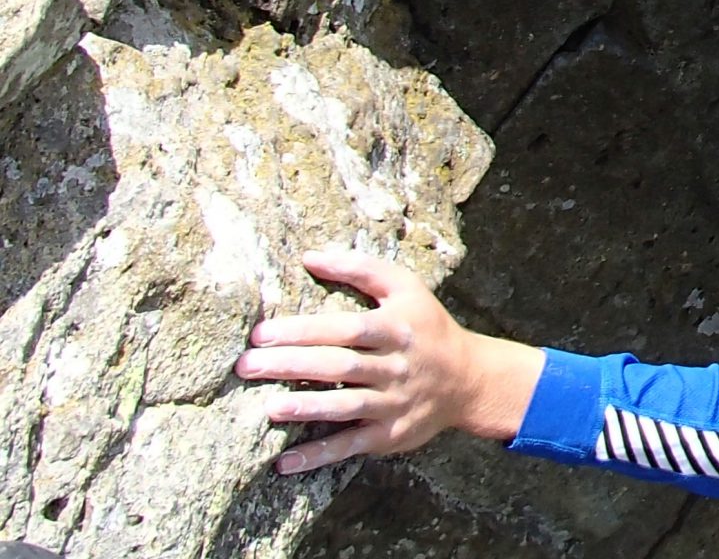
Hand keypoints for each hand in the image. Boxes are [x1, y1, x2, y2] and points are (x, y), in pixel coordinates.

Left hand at [235, 250, 544, 473]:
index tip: (262, 334)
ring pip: (348, 406)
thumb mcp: (407, 289)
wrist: (469, 378)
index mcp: (398, 328)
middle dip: (292, 365)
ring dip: (308, 408)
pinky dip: (320, 455)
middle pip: (341, 366)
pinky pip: (353, 445)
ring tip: (270, 408)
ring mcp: (395, 402)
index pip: (347, 329)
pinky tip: (286, 462)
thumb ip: (361, 270)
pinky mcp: (391, 434)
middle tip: (248, 366)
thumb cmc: (426, 326)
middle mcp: (397, 366)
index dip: (304, 330)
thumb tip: (310, 257)